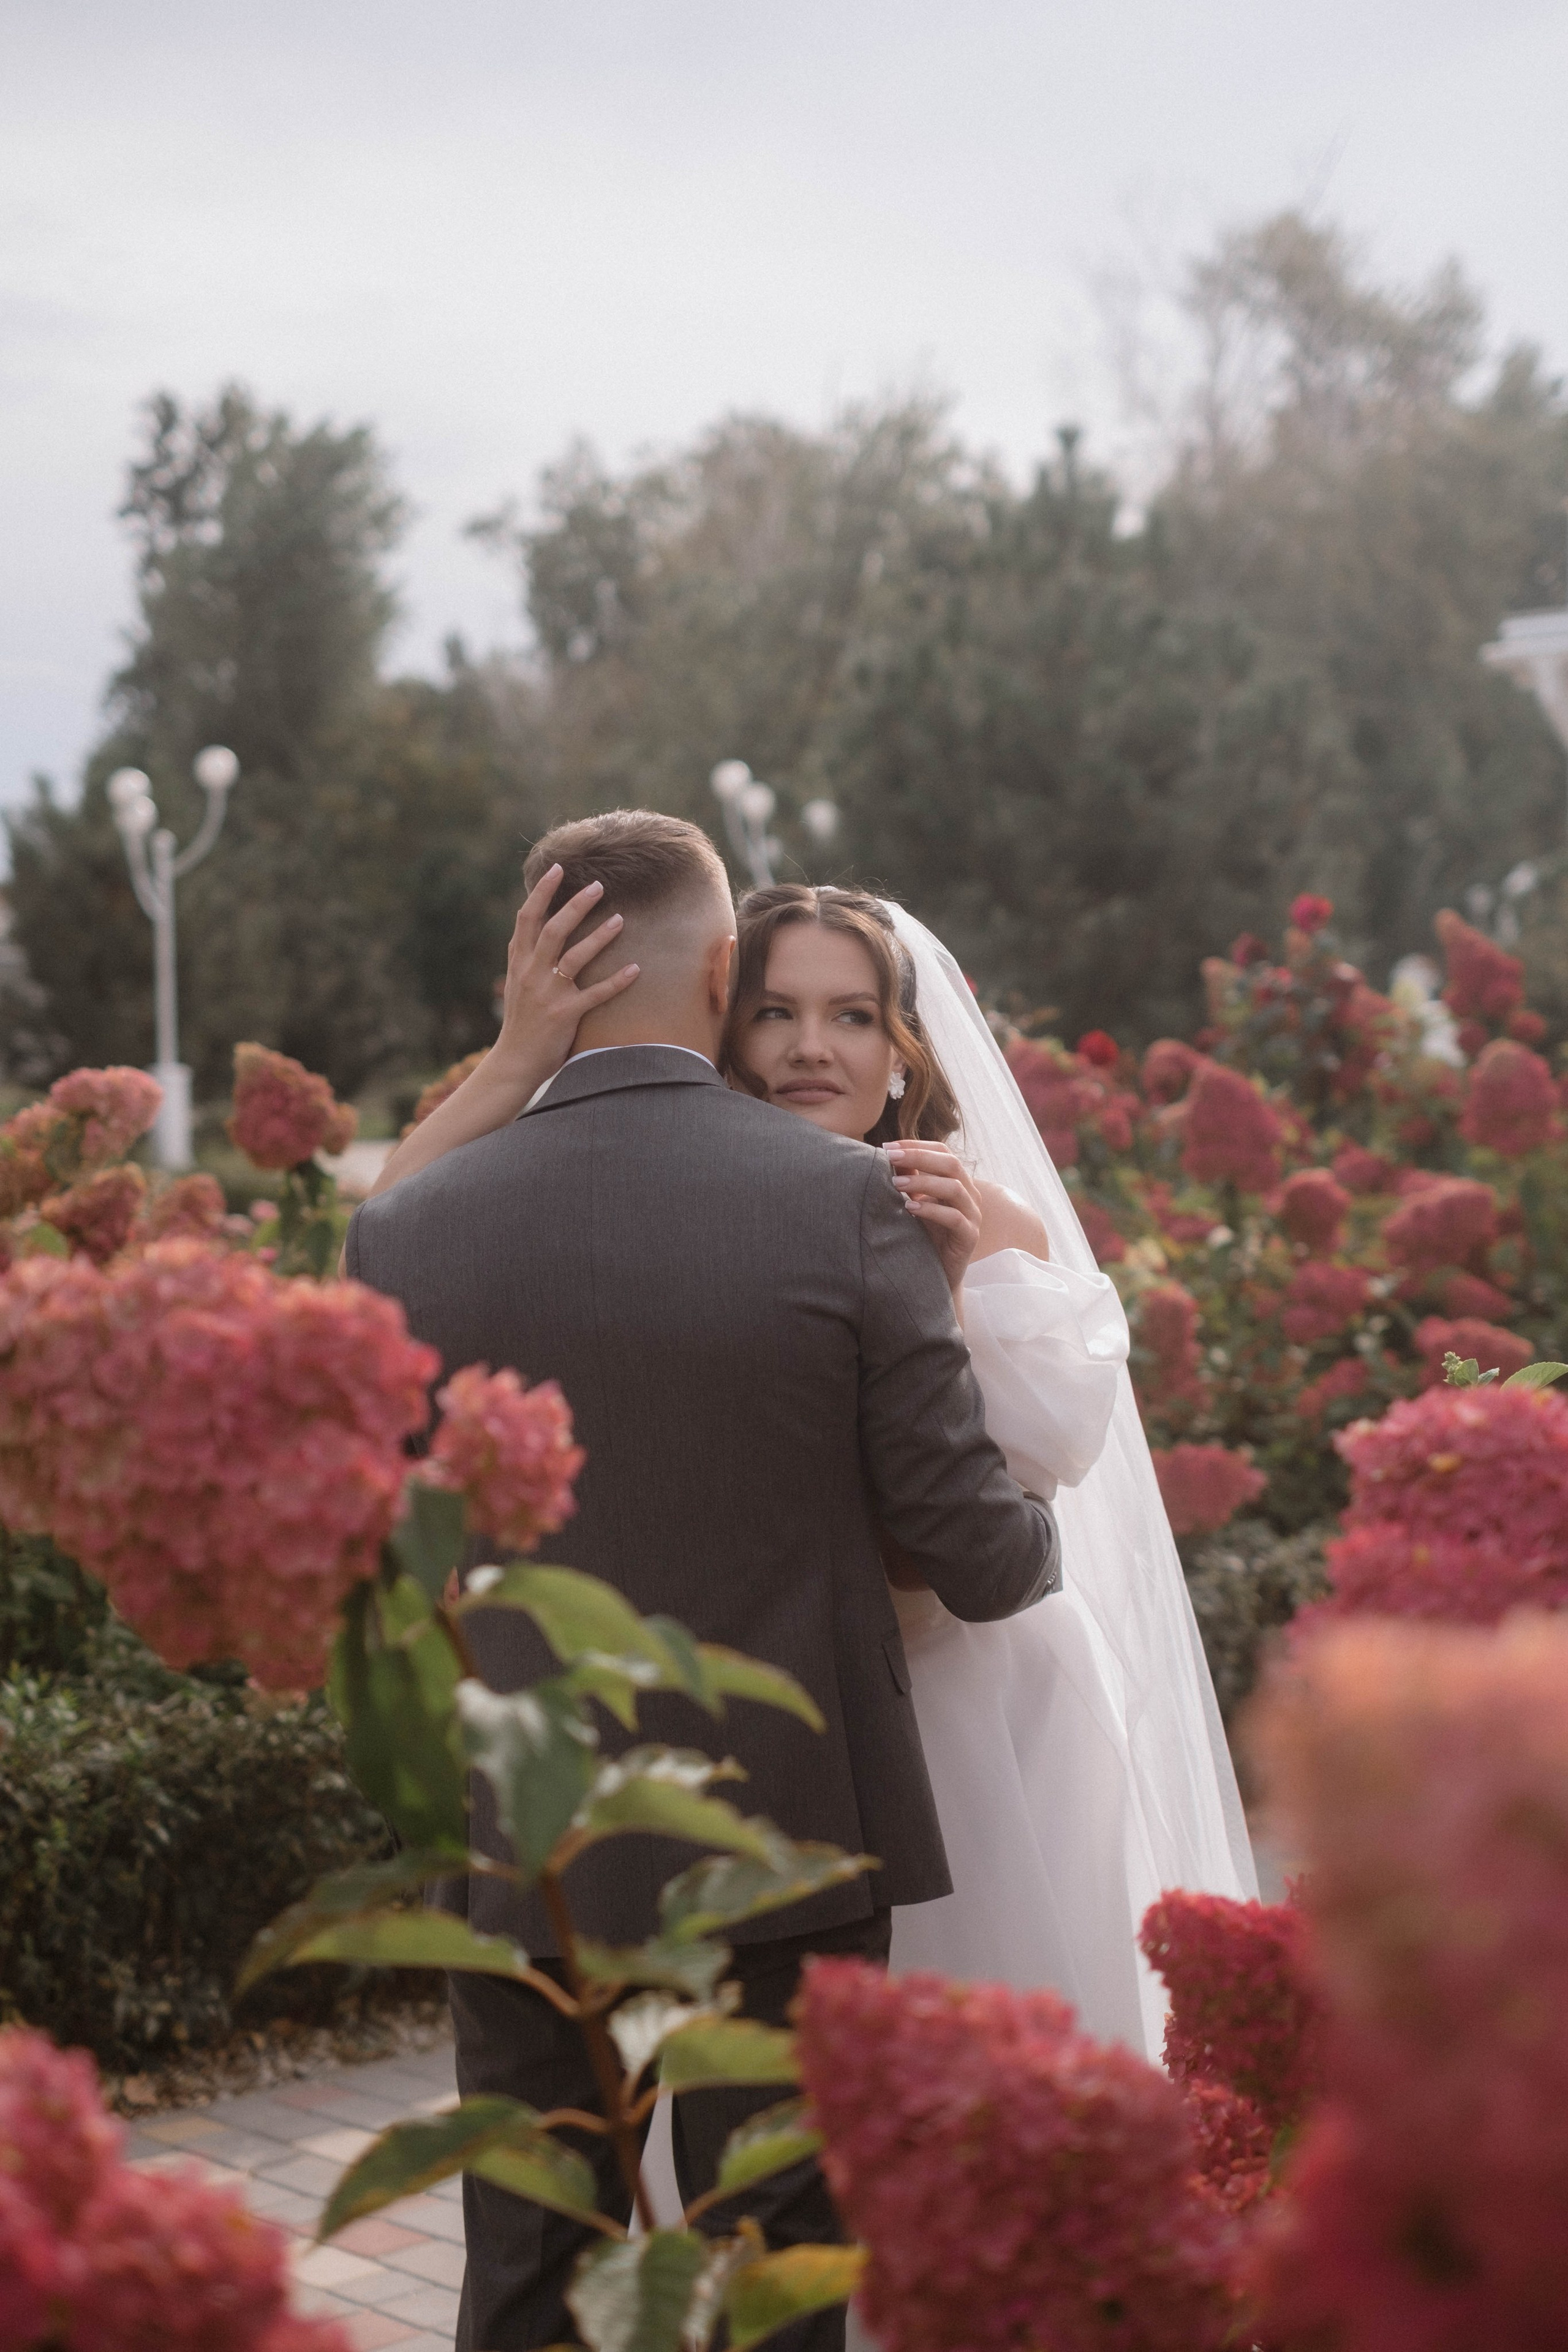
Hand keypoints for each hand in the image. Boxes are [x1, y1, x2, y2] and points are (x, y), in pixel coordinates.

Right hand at [493, 864, 639, 1085]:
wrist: (514, 1061)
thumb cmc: (521, 1022)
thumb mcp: (516, 984)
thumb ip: (527, 957)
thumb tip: (539, 927)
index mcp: (519, 963)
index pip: (527, 919)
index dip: (541, 892)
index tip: (557, 869)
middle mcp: (532, 973)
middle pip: (553, 930)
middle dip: (575, 905)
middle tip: (598, 885)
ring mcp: (548, 994)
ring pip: (575, 957)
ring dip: (599, 936)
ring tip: (621, 919)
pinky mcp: (566, 1014)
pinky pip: (595, 994)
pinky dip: (617, 981)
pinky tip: (636, 969)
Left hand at [884, 1140, 981, 1298]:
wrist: (937, 1275)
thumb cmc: (924, 1235)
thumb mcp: (914, 1202)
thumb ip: (908, 1179)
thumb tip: (889, 1154)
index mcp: (958, 1181)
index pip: (943, 1151)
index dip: (917, 1145)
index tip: (888, 1146)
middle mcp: (969, 1194)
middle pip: (951, 1163)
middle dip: (919, 1156)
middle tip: (890, 1157)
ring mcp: (973, 1215)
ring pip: (955, 1187)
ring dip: (923, 1181)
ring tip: (896, 1183)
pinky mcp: (970, 1236)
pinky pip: (954, 1218)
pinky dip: (931, 1209)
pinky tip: (910, 1208)